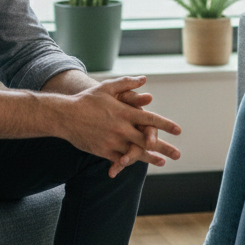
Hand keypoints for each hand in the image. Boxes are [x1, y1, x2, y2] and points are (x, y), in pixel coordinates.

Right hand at [55, 76, 181, 177]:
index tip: (178, 130)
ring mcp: (113, 141)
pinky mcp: (103, 151)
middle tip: (178, 155)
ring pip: (136, 153)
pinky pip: (120, 159)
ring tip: (163, 162)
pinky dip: (130, 162)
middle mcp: (121, 128)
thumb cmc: (87, 100)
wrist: (65, 116)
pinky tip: (139, 164)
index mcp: (124, 112)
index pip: (150, 120)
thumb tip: (144, 79)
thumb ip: (127, 83)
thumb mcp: (107, 87)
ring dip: (151, 158)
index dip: (166, 125)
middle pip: (147, 140)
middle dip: (164, 148)